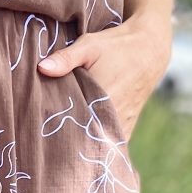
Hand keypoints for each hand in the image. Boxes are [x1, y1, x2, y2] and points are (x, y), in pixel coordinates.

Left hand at [37, 10, 172, 140]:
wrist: (150, 48)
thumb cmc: (116, 46)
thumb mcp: (89, 46)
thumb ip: (65, 58)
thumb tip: (41, 68)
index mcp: (103, 99)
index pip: (75, 125)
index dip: (59, 131)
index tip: (43, 132)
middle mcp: (115, 115)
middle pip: (85, 137)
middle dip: (68, 140)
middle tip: (48, 142)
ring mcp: (123, 123)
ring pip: (99, 142)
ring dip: (83, 143)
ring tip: (62, 146)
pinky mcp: (127, 125)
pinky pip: (111, 142)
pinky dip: (98, 144)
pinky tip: (82, 144)